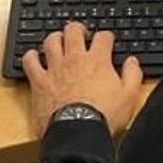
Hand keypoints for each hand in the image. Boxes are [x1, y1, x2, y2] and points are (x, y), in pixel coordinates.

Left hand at [22, 22, 143, 134]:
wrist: (78, 133)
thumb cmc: (103, 117)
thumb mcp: (128, 97)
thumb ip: (132, 75)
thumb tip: (132, 62)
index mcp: (98, 61)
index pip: (103, 37)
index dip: (106, 36)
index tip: (107, 40)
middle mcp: (75, 59)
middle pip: (73, 30)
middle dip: (78, 29)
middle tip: (81, 34)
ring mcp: (55, 69)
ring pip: (51, 41)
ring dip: (55, 38)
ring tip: (59, 42)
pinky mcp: (39, 82)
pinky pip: (30, 61)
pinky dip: (31, 56)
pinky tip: (34, 57)